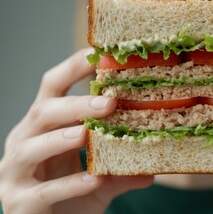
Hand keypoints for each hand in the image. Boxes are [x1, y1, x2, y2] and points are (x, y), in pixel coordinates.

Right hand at [0, 49, 152, 213]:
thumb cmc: (71, 195)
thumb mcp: (100, 178)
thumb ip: (122, 169)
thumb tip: (155, 165)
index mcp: (45, 126)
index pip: (54, 87)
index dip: (73, 68)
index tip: (99, 54)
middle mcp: (25, 142)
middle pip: (43, 112)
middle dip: (75, 105)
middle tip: (109, 101)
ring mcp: (16, 172)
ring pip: (32, 148)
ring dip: (62, 139)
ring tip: (88, 134)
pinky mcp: (18, 202)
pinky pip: (42, 191)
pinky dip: (68, 185)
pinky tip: (92, 181)